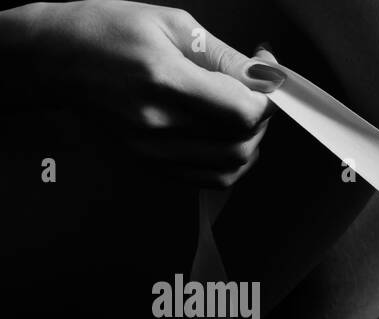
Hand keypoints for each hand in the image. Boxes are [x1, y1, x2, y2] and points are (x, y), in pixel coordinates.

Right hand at [28, 0, 284, 186]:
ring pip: (228, 169)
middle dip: (261, 123)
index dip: (267, 102)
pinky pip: (206, 179)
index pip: (242, 112)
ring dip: (248, 145)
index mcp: (164, 81)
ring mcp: (150, 151)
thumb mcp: (171, 25)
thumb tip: (266, 73)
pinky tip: (221, 137)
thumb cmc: (106, 31)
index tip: (268, 85)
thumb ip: (225, 57)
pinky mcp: (147, 165)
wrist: (56, 58)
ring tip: (239, 117)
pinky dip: (226, 162)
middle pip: (240, 146)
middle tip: (256, 98)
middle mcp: (157, 124)